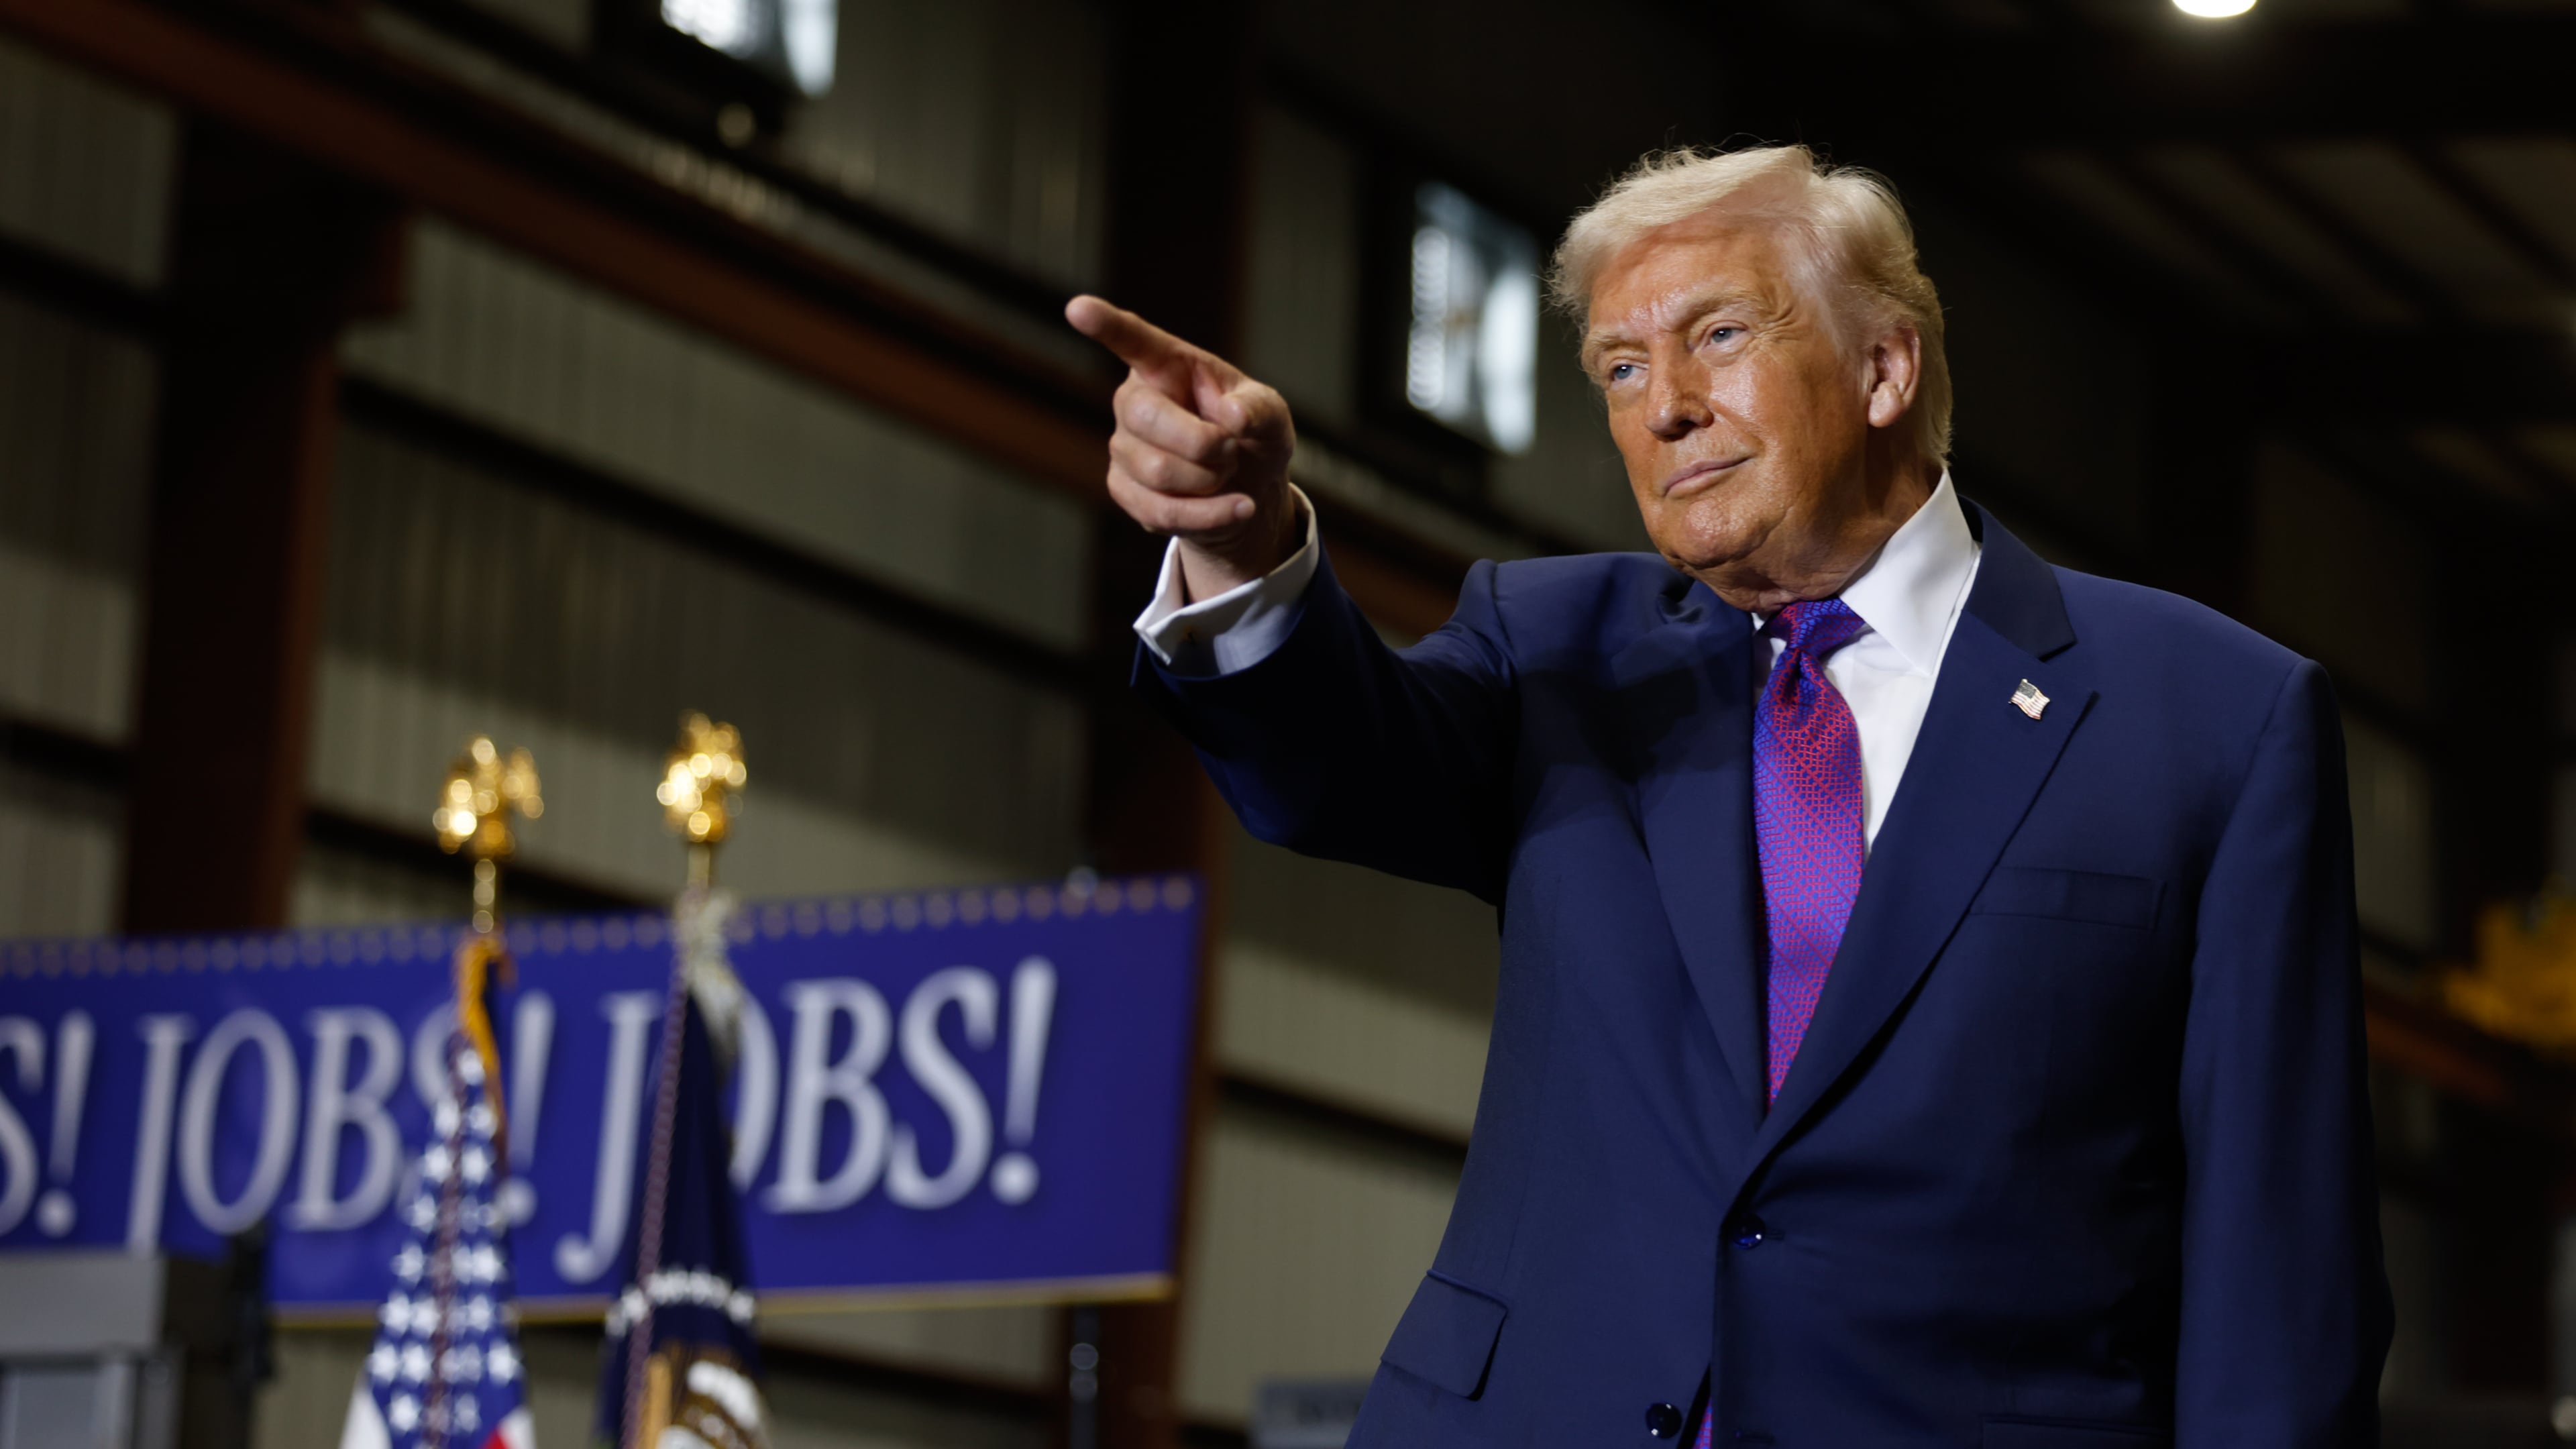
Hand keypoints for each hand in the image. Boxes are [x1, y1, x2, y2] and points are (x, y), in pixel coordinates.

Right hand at [1065, 295, 1297, 599]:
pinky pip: (1159, 510)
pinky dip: (1208, 515)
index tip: (1077, 308)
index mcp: (1168, 365)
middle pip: (1148, 418)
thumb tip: (1233, 415)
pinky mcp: (1123, 488)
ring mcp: (1123, 445)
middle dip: (1204, 443)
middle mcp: (1135, 400)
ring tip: (1226, 473)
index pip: (1133, 340)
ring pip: (1159, 471)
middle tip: (1233, 449)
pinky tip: (1234, 507)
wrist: (1246, 491)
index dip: (1106, 325)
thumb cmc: (1252, 437)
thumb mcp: (1272, 416)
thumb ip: (1260, 409)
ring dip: (1211, 480)